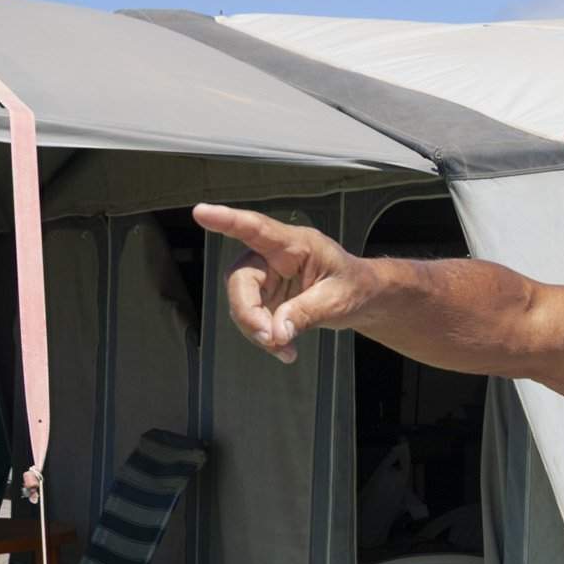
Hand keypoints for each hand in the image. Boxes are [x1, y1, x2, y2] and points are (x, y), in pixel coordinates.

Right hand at [191, 204, 369, 365]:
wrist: (361, 299)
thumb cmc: (353, 286)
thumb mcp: (337, 299)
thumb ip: (306, 312)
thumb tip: (276, 332)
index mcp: (294, 244)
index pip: (256, 229)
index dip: (227, 220)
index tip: (202, 212)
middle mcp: (273, 258)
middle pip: (242, 279)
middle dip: (248, 312)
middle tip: (270, 339)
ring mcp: (266, 280)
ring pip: (242, 303)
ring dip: (258, 331)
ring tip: (285, 349)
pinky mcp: (265, 301)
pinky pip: (253, 320)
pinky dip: (266, 339)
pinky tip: (286, 350)